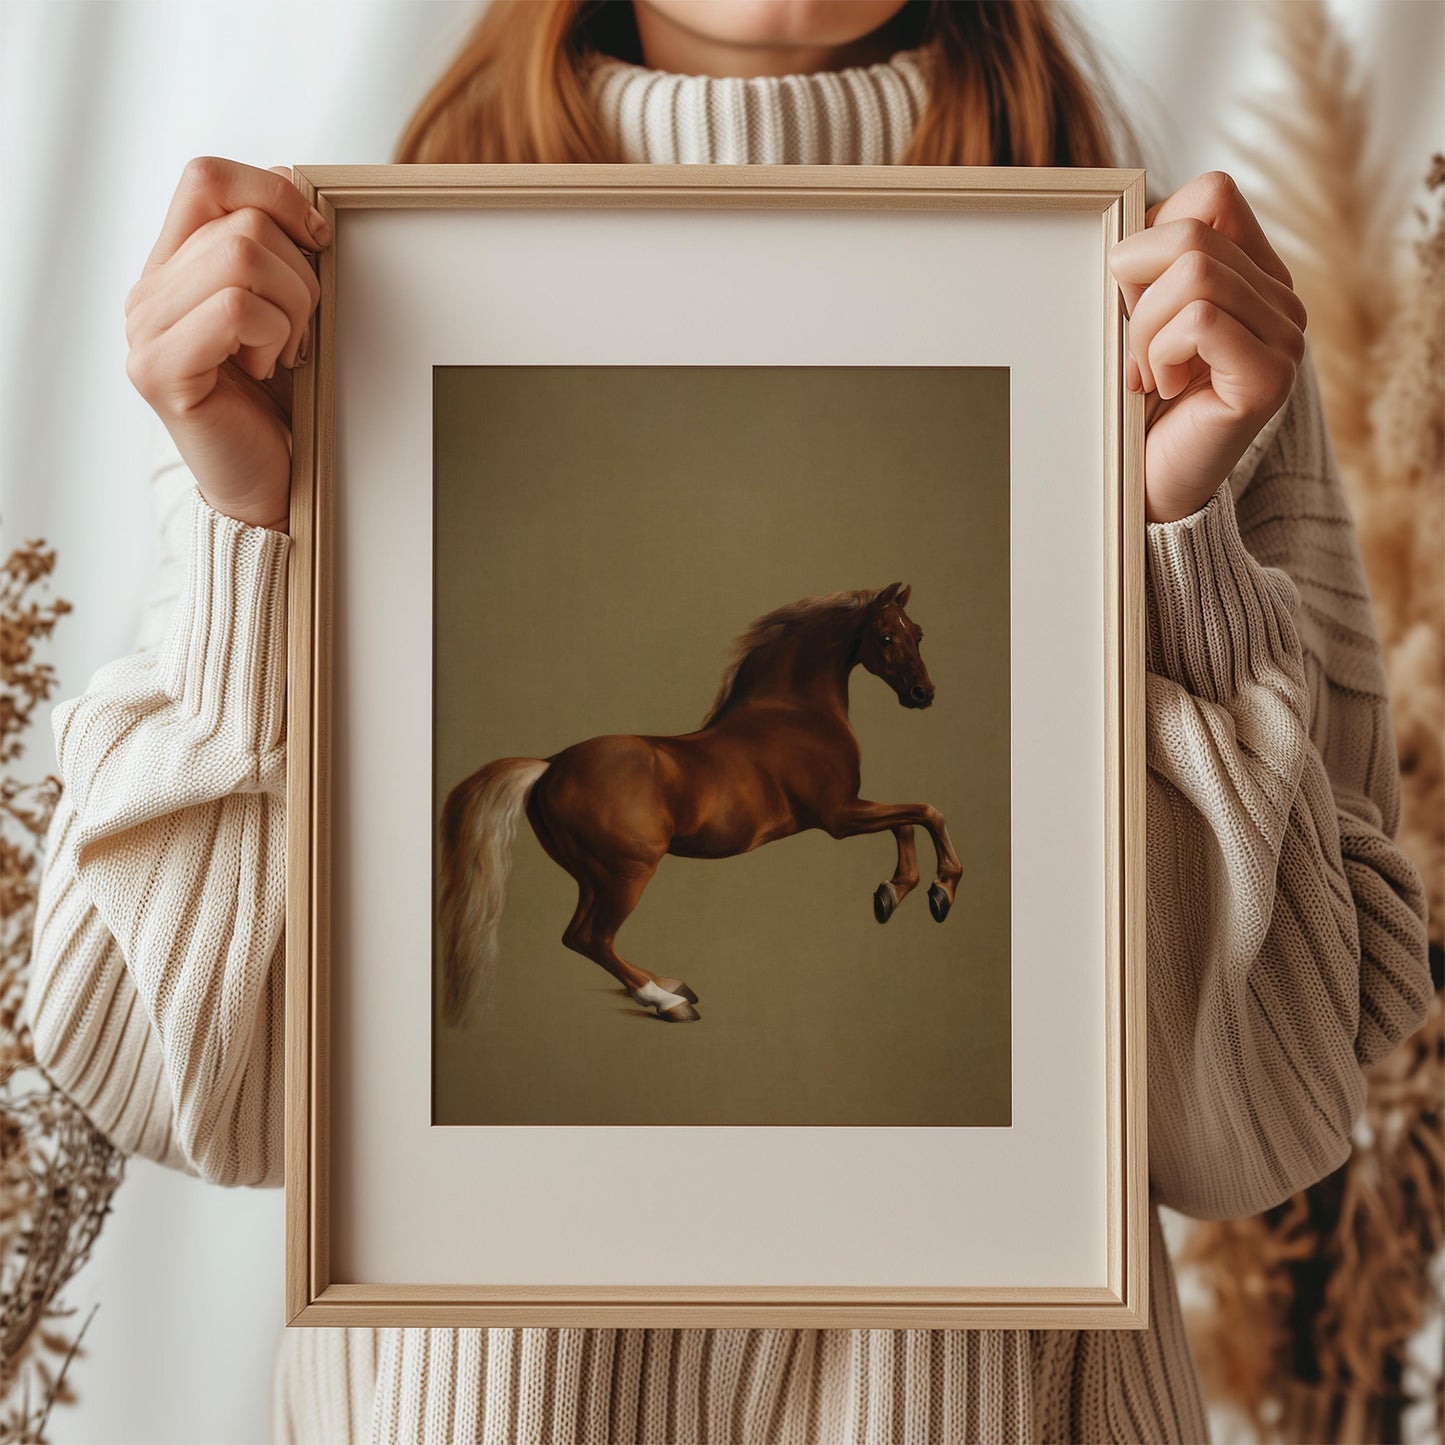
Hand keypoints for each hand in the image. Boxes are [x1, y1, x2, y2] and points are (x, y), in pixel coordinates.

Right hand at [124, 158, 330, 532]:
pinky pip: (237, 310)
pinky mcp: (161, 370)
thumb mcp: (288, 311)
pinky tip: (268, 371)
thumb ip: (277, 248)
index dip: (273, 195)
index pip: (207, 178)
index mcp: (174, 267)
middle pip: (241, 221)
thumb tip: (290, 177)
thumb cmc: (284, 403)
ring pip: (243, 258)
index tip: (318, 241)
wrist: (271, 487)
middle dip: (300, 274)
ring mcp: (146, 331)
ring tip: (284, 354)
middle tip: (301, 331)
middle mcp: (149, 293)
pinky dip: (275, 337)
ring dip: (293, 309)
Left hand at [1108, 171, 1307, 523]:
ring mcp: (1284, 339)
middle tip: (1130, 347)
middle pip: (1195, 230)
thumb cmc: (1134, 404)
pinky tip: (1161, 387)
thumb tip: (1120, 229)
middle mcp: (1281, 300)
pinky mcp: (1268, 378)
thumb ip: (1144, 268)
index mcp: (1253, 274)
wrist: (1146, 488)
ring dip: (1144, 327)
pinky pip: (1201, 320)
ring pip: (1196, 272)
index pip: (1213, 193)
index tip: (1130, 298)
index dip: (1152, 235)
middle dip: (1134, 287)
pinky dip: (1161, 351)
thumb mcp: (1134, 320)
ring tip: (1144, 374)